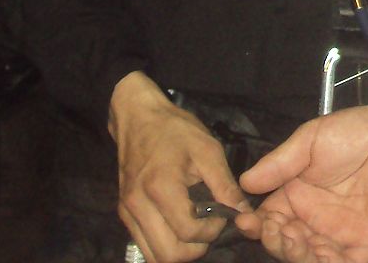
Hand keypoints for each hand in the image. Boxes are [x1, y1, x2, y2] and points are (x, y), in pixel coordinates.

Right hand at [108, 71, 246, 262]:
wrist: (138, 117)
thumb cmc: (175, 129)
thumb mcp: (207, 149)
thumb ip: (225, 185)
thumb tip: (243, 212)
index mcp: (161, 187)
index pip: (188, 231)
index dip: (212, 230)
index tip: (222, 214)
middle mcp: (138, 206)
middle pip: (169, 255)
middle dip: (196, 248)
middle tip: (209, 228)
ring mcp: (127, 213)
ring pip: (155, 257)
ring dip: (179, 251)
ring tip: (195, 230)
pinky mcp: (124, 215)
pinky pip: (145, 246)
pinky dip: (165, 246)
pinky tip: (179, 228)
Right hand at [237, 105, 367, 262]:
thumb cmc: (355, 133)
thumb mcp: (309, 140)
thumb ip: (279, 164)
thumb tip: (244, 182)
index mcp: (296, 195)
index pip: (268, 219)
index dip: (255, 224)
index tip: (246, 221)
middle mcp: (313, 219)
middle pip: (283, 243)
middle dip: (274, 242)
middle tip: (275, 230)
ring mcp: (337, 235)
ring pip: (306, 259)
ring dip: (293, 256)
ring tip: (292, 239)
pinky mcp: (362, 246)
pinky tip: (315, 257)